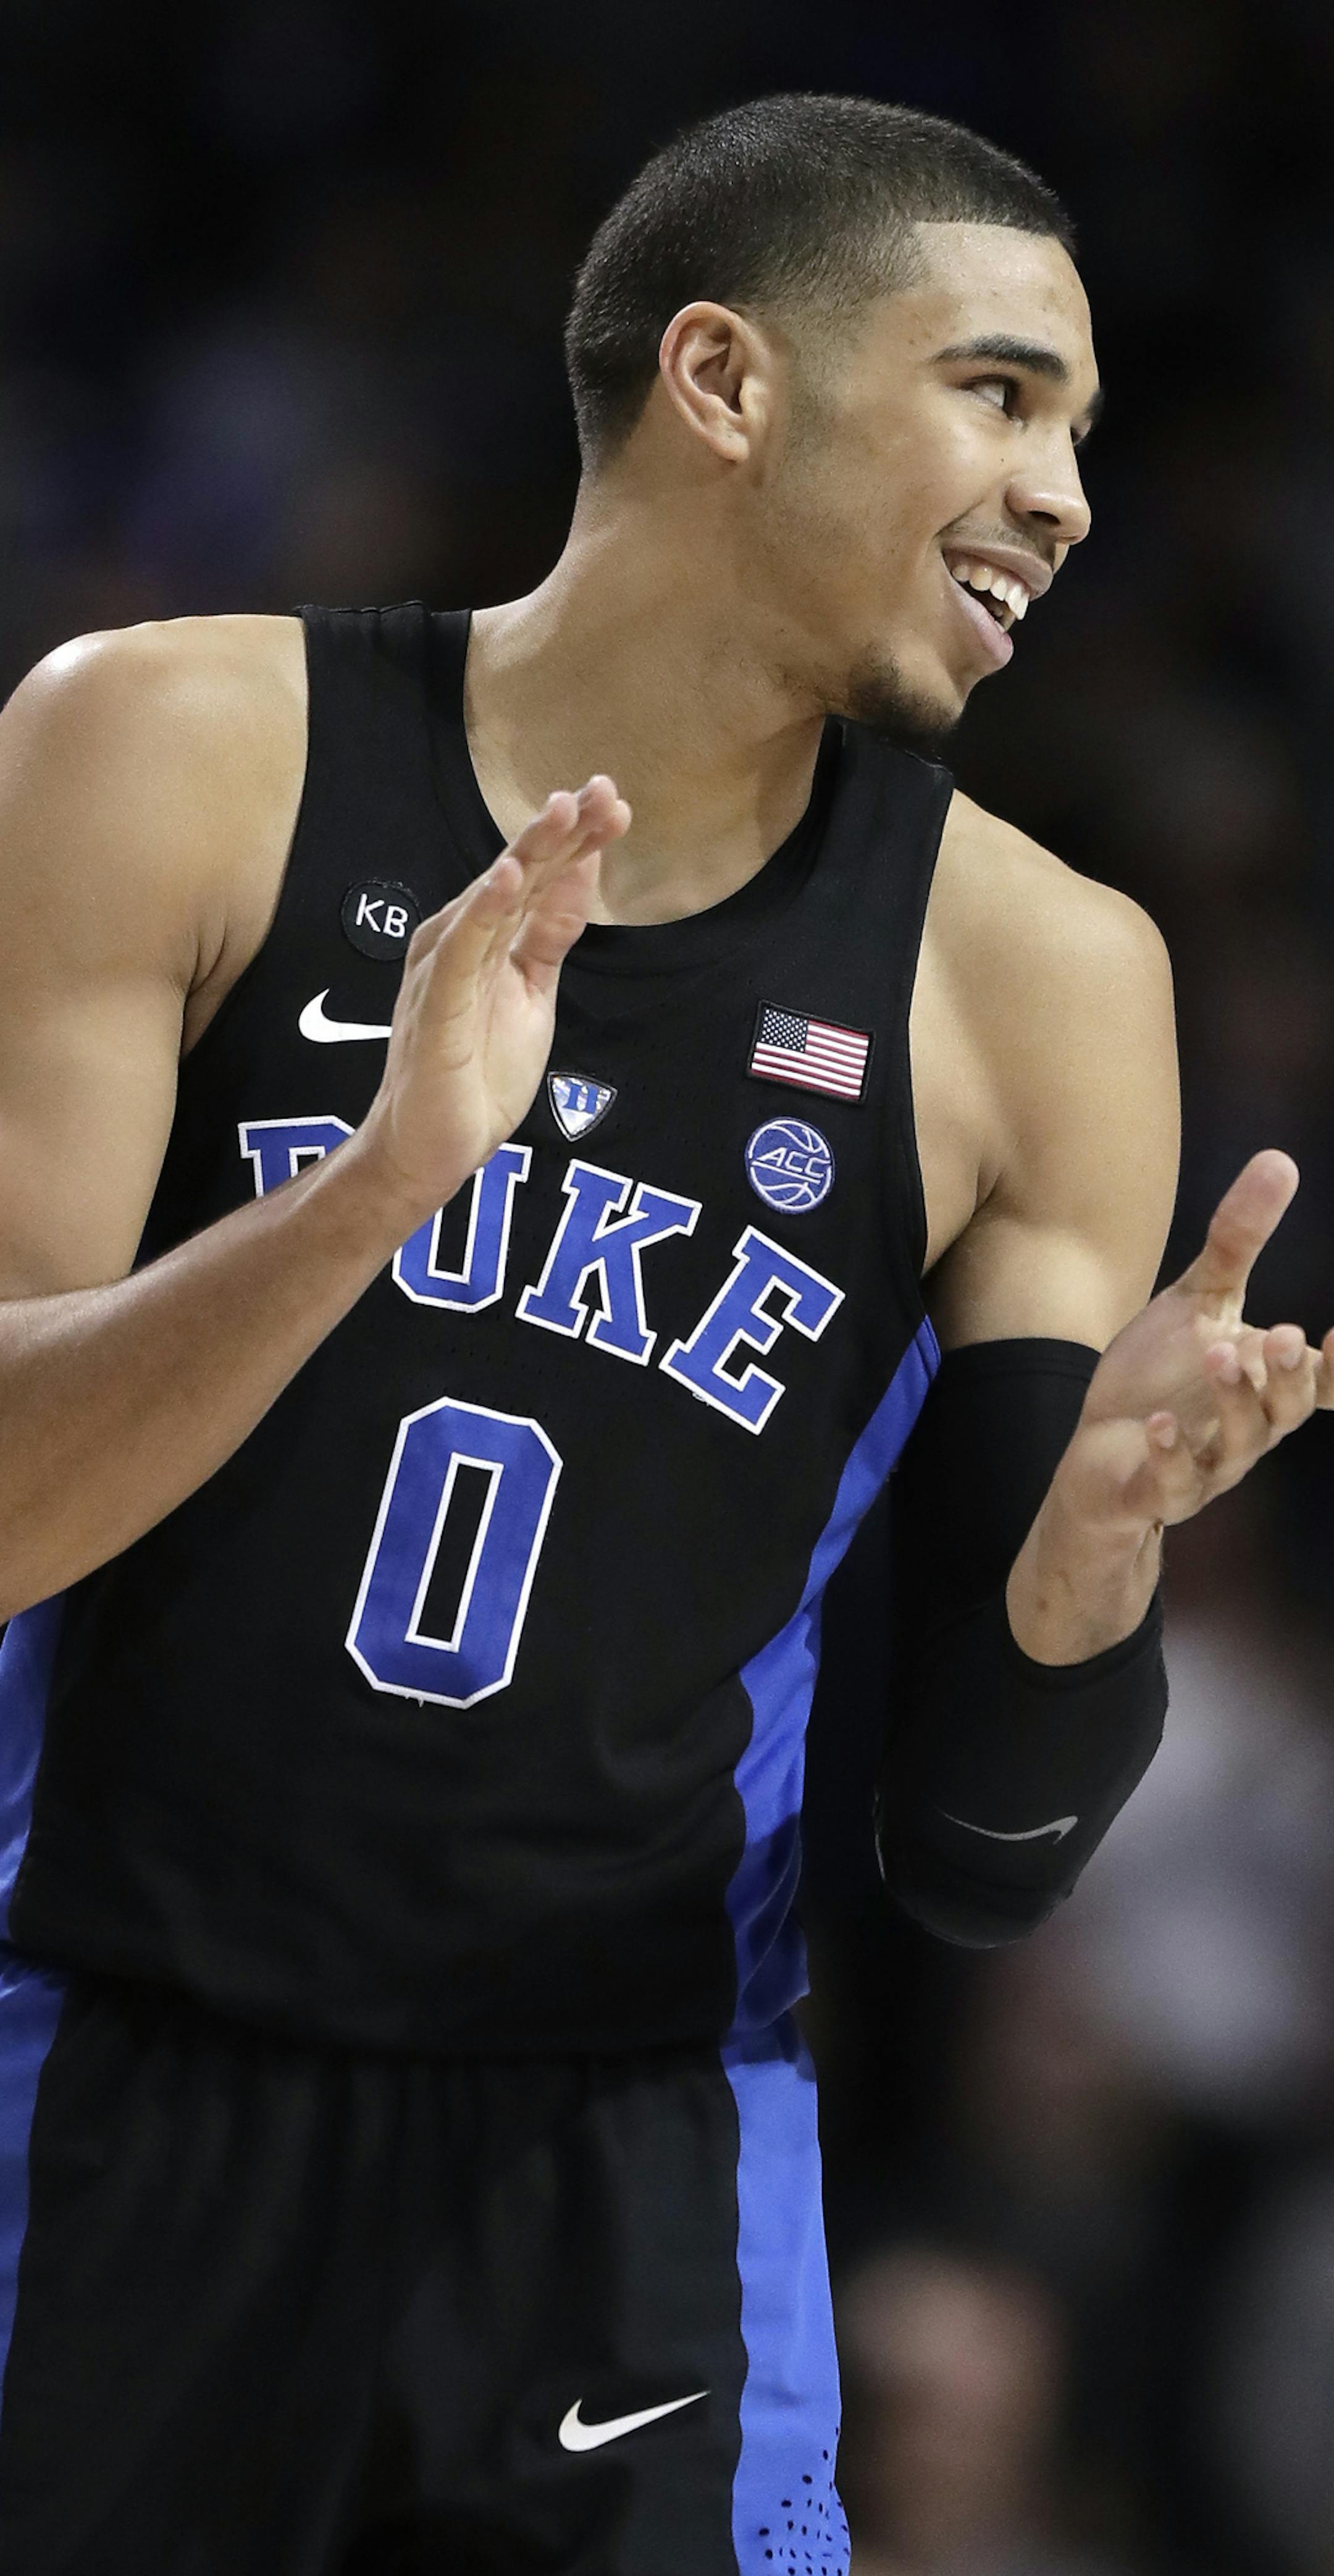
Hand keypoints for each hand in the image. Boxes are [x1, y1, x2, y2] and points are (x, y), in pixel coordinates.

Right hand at [354, 775, 629, 1226]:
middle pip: (516, 875)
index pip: (536, 878)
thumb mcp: (532, 993)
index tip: (614, 803)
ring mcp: (444, 971)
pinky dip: (482, 913)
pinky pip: (460, 952)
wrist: (433, 1149)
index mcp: (484, 937)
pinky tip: (505, 879)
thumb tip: (581, 875)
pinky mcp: (435, 1007)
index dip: (576, 839)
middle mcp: (460, 941)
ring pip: (490, 900)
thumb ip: (548, 935)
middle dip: (559, 831)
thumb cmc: (475, 1073)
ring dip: (525, 853)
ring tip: (559, 810)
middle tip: (601, 788)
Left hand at [1056, 1149, 1333, 1536]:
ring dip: (1233, 1401)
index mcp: (1265, 1385)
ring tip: (1217, 1355)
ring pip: (1240, 1444)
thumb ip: (1239, 1240)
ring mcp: (1208, 1465)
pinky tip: (1158, 1423)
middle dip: (1289, 1375)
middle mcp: (1248, 1428)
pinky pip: (1175, 1484)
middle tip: (1281, 1334)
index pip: (1321, 1383)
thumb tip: (1280, 1159)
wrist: (1101, 1451)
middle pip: (1286, 1409)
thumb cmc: (1161, 1374)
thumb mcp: (1198, 1299)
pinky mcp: (1158, 1490)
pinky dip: (1171, 1455)